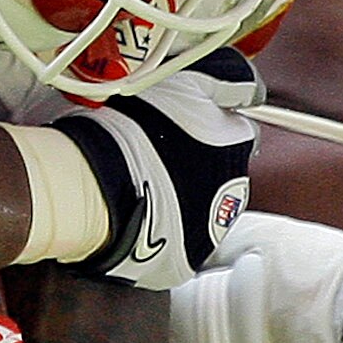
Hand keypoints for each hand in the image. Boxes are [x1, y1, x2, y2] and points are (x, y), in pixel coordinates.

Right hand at [57, 54, 259, 289]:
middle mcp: (233, 191)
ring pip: (204, 209)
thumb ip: (228, 81)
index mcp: (235, 145)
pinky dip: (165, 229)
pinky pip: (180, 242)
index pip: (238, 132)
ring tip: (144, 185)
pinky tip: (140, 214)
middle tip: (158, 155)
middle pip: (223, 173)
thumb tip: (251, 88)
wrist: (91, 189)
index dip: (208, 125)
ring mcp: (209, 230)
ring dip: (183, 197)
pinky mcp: (183, 261)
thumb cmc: (130, 132)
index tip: (182, 125)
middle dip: (199, 165)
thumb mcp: (185, 82)